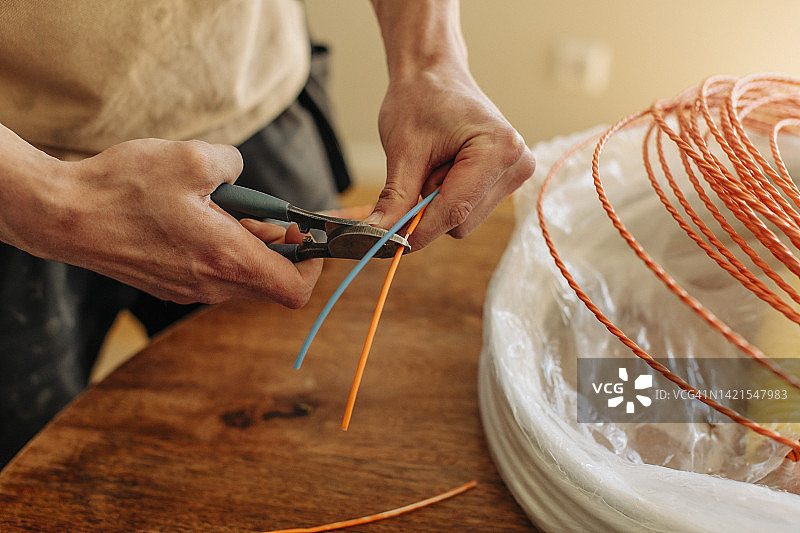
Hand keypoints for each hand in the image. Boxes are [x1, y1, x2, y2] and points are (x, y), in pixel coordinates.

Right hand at [5, 136, 320, 305]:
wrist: (63, 216)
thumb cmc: (123, 189)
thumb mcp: (191, 158)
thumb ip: (234, 165)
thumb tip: (241, 175)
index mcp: (226, 259)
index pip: (295, 288)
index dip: (314, 263)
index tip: (310, 234)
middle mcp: (212, 284)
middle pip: (272, 281)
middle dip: (282, 248)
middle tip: (269, 211)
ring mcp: (190, 290)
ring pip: (243, 276)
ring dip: (250, 246)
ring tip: (227, 209)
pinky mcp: (171, 284)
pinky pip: (215, 273)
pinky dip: (224, 250)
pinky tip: (201, 218)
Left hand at [367, 66, 534, 248]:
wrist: (434, 73)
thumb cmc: (420, 99)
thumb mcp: (403, 149)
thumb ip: (395, 197)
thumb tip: (378, 235)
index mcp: (499, 149)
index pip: (455, 212)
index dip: (418, 231)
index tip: (388, 242)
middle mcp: (517, 164)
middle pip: (461, 222)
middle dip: (430, 208)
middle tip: (420, 169)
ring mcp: (516, 174)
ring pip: (463, 221)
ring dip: (439, 202)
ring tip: (436, 162)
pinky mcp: (507, 180)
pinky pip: (469, 210)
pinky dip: (449, 198)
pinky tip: (447, 168)